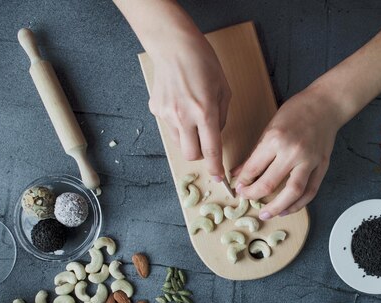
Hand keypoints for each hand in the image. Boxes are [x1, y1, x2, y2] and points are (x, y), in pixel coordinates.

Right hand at [148, 34, 230, 179]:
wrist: (174, 46)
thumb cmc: (203, 63)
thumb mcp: (224, 90)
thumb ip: (221, 117)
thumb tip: (215, 135)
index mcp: (204, 112)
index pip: (211, 150)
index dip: (216, 168)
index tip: (220, 178)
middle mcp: (183, 117)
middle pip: (190, 155)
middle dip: (200, 155)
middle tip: (205, 144)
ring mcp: (167, 114)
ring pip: (179, 143)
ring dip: (188, 139)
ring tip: (192, 118)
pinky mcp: (156, 109)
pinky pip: (169, 127)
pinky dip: (177, 124)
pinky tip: (180, 105)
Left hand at [233, 86, 339, 218]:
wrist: (326, 104)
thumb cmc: (296, 111)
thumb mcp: (269, 128)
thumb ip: (255, 154)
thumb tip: (239, 173)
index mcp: (275, 139)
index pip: (253, 168)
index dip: (243, 181)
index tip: (239, 187)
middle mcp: (293, 152)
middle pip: (269, 184)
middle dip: (254, 195)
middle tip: (246, 198)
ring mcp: (310, 161)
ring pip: (292, 193)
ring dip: (277, 207)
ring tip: (266, 214)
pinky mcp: (322, 166)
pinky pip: (310, 191)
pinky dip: (298, 204)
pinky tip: (287, 209)